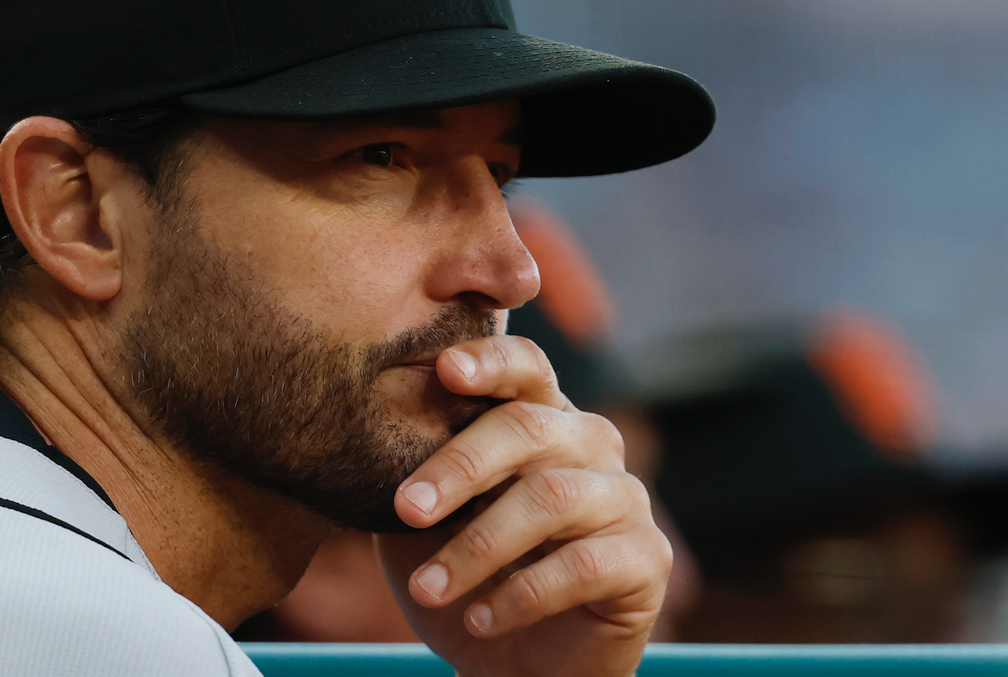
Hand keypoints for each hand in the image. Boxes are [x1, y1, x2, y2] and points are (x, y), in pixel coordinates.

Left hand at [376, 335, 671, 676]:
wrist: (520, 669)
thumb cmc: (469, 579)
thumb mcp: (426, 524)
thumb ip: (411, 475)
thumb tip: (360, 433)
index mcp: (541, 419)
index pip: (526, 369)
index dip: (491, 361)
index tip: (444, 369)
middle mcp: (592, 445)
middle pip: (532, 428)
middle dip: (461, 465)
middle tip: (407, 507)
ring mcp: (626, 498)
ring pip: (554, 498)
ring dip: (479, 546)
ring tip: (428, 587)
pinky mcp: (648, 558)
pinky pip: (584, 565)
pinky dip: (521, 595)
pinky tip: (478, 621)